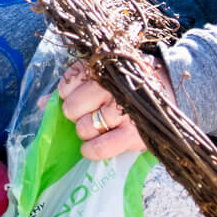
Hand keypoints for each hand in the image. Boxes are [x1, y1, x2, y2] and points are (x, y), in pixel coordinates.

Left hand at [60, 60, 175, 160]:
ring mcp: (124, 111)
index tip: (77, 95)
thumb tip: (42, 104)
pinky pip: (100, 147)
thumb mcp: (105, 74)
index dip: (67, 93)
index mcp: (103, 67)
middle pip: (72, 108)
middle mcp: (112, 86)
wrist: (173, 88)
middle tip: (88, 113)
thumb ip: (74, 86)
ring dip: (85, 131)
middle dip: (76, 113)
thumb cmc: (131, 81)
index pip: (67, 84)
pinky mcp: (134, 134)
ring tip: (96, 127)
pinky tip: (89, 147)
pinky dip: (91, 149)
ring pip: (84, 128)